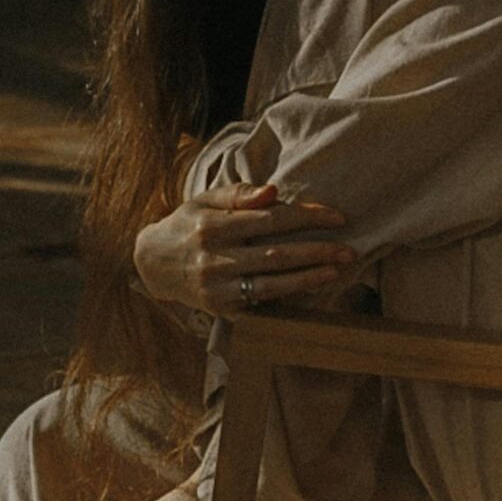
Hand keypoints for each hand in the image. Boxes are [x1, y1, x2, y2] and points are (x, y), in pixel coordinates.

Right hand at [133, 181, 353, 317]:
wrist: (153, 263)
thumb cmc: (188, 224)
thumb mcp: (205, 200)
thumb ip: (239, 194)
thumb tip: (274, 190)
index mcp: (212, 226)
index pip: (270, 219)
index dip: (307, 218)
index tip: (337, 217)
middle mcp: (214, 259)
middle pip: (276, 255)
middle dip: (317, 252)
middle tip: (348, 250)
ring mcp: (217, 288)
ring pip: (272, 285)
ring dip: (308, 279)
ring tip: (337, 270)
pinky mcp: (221, 309)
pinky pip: (261, 304)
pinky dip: (288, 297)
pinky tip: (311, 289)